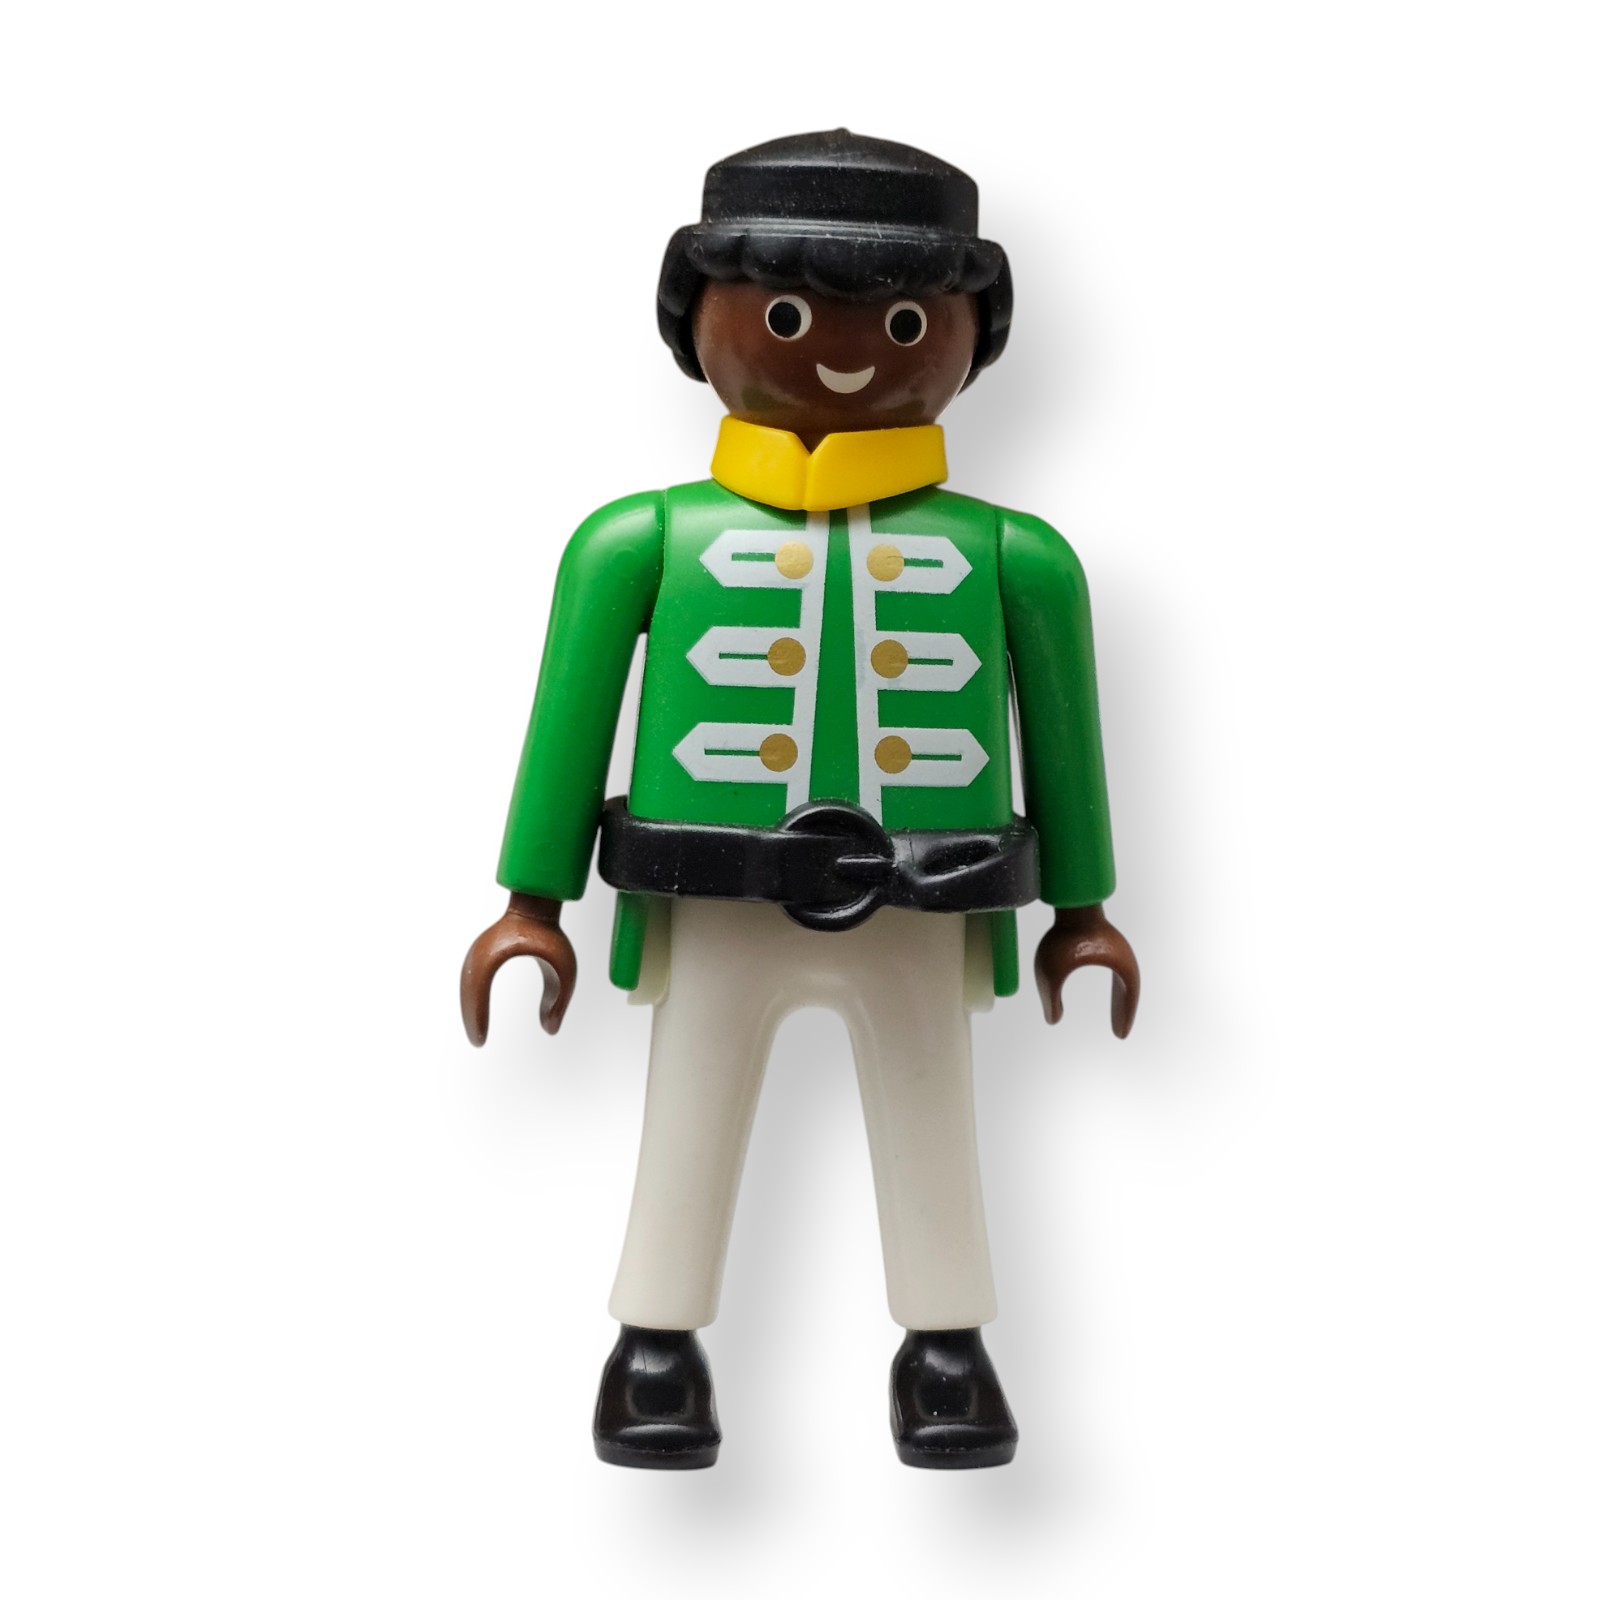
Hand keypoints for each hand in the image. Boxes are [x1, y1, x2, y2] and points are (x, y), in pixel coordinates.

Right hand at [460, 893, 577, 1044]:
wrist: (537, 907)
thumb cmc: (551, 936)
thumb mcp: (565, 968)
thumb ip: (560, 1000)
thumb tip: (550, 1031)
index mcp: (498, 950)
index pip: (478, 987)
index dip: (476, 1015)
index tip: (481, 1038)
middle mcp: (481, 950)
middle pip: (468, 989)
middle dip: (471, 1017)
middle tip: (478, 1042)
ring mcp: (478, 951)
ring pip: (467, 985)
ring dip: (470, 1010)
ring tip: (477, 1036)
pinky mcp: (482, 954)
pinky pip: (471, 981)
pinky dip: (472, 1000)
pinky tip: (477, 1018)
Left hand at [1034, 903, 1139, 1037]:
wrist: (1069, 904)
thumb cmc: (1063, 936)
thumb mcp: (1052, 973)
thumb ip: (1051, 998)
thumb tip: (1053, 1021)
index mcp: (1120, 965)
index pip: (1129, 997)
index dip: (1124, 1016)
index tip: (1120, 1035)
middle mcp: (1122, 956)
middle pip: (1129, 991)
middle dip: (1123, 1012)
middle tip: (1119, 1033)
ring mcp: (1114, 947)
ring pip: (1124, 981)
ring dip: (1120, 999)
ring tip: (1116, 1017)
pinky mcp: (1105, 942)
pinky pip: (1115, 970)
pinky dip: (1115, 986)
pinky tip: (1108, 993)